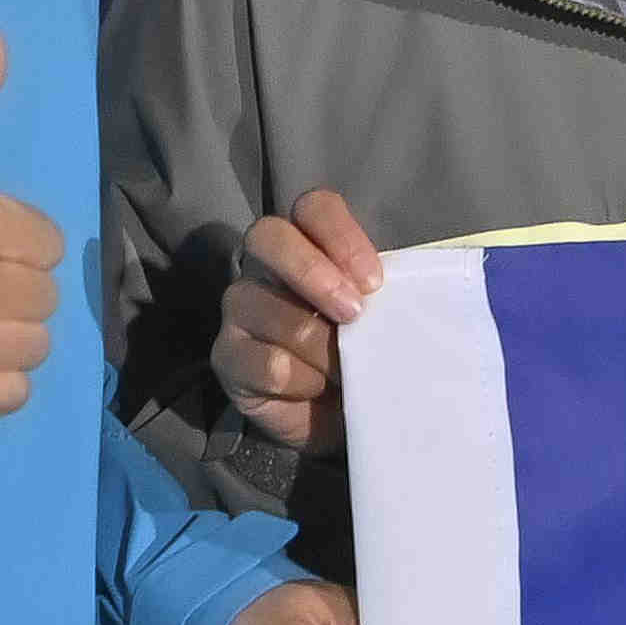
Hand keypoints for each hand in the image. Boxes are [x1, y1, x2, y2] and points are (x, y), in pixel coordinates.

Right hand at [208, 189, 390, 453]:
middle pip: (267, 235)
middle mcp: (264, 267)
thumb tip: (399, 290)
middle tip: (353, 313)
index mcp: (308, 244)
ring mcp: (238, 309)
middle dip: (313, 272)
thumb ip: (382, 292)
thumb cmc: (363, 351)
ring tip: (344, 370)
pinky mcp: (226, 356)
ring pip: (270, 310)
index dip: (342, 237)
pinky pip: (263, 361)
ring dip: (319, 346)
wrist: (339, 416)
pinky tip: (314, 389)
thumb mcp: (382, 315)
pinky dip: (300, 380)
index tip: (374, 283)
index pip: (313, 208)